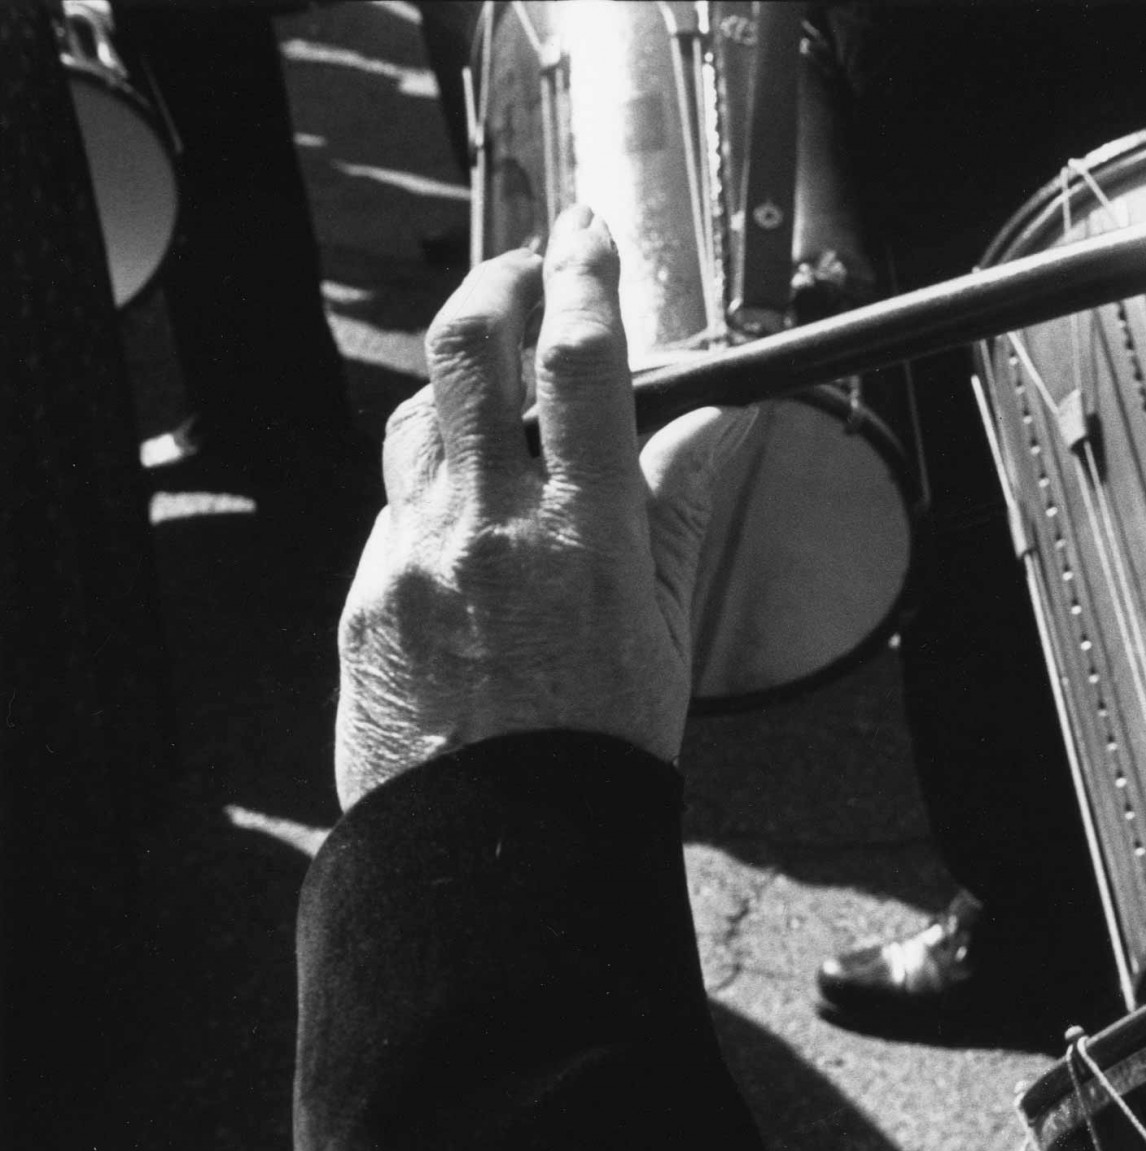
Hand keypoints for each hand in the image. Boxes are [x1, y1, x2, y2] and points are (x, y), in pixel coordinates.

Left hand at [334, 206, 759, 809]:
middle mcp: (485, 530)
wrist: (495, 852)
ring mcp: (410, 558)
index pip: (584, 362)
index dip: (588, 276)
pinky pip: (395, 509)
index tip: (590, 238)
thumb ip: (683, 510)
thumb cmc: (598, 752)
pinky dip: (435, 491)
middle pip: (471, 347)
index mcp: (582, 537)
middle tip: (528, 268)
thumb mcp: (668, 628)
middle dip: (500, 282)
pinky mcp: (362, 595)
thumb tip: (719, 422)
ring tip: (499, 399)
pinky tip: (470, 529)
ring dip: (460, 387)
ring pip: (419, 419)